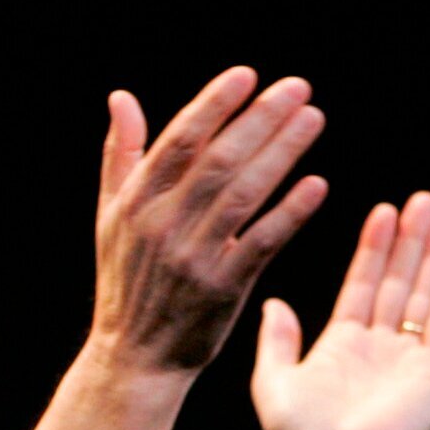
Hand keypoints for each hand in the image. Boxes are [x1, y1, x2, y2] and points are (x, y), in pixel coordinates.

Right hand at [92, 68, 329, 373]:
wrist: (134, 354)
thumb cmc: (127, 278)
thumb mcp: (112, 215)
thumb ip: (121, 154)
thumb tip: (121, 96)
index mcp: (134, 203)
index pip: (178, 142)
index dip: (213, 105)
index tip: (247, 75)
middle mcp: (161, 225)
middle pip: (217, 160)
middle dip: (260, 120)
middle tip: (298, 88)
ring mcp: (192, 256)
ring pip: (243, 194)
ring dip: (282, 154)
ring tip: (314, 119)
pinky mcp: (223, 287)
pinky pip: (262, 241)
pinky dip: (290, 212)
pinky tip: (317, 184)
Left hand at [252, 193, 429, 429]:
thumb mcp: (274, 378)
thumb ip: (277, 339)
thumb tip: (274, 302)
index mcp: (342, 344)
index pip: (362, 283)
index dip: (373, 248)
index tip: (382, 210)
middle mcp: (379, 346)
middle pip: (398, 281)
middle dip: (410, 240)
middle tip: (423, 199)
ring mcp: (408, 357)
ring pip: (423, 294)